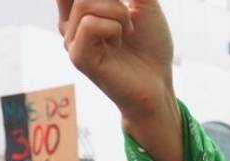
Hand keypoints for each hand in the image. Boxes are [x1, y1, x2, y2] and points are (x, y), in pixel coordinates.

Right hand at [57, 0, 173, 117]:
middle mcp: (70, 24)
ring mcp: (71, 41)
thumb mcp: (143, 5)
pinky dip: (114, 28)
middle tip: (130, 14)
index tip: (121, 5)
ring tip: (127, 32)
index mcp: (80, 11)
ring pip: (87, 4)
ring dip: (119, 13)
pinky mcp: (78, 57)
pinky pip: (91, 24)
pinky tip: (120, 42)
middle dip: (114, 0)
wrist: (159, 83)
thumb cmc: (150, 47)